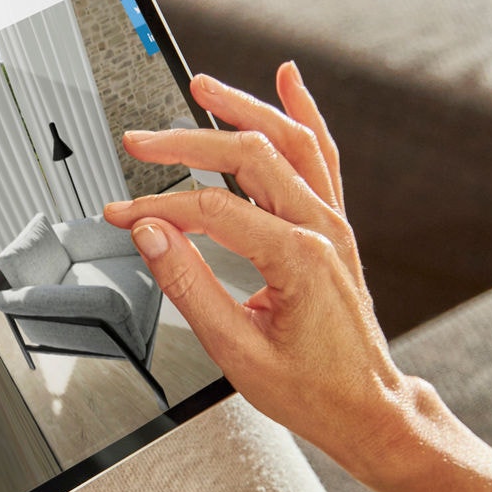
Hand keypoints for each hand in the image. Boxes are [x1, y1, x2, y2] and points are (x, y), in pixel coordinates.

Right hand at [104, 63, 409, 480]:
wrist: (367, 407)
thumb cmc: (313, 389)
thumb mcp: (236, 350)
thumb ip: (189, 286)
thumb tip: (152, 236)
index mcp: (298, 257)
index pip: (213, 209)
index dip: (159, 207)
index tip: (123, 215)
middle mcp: (322, 230)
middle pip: (250, 156)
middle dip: (188, 141)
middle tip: (142, 141)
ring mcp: (334, 225)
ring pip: (291, 141)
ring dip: (246, 107)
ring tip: (205, 85)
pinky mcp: (336, 228)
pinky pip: (323, 157)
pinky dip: (305, 116)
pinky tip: (290, 83)